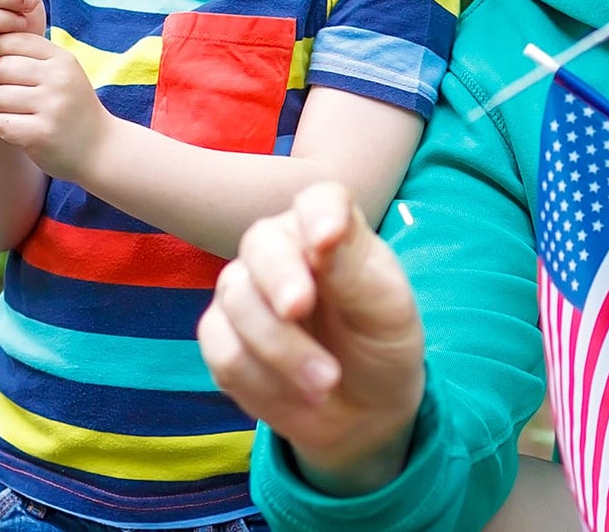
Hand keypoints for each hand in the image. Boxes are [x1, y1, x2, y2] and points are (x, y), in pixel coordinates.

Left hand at [0, 32, 107, 179]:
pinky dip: (6, 129)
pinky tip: (25, 130)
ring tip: (20, 113)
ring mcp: (54, 106)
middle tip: (4, 94)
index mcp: (63, 59)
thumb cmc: (69, 106)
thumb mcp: (58, 74)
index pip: (12, 41)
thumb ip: (27, 57)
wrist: (99, 146)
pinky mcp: (43, 133)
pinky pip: (1, 124)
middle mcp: (60, 78)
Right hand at [198, 182, 424, 493]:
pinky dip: (261, 380)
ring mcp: (245, 289)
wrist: (363, 408)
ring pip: (238, 301)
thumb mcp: (387, 309)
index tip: (327, 240)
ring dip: (281, 349)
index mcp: (330, 227)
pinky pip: (223, 351)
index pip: (319, 201)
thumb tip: (325, 236)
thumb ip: (354, 271)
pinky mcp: (222, 336)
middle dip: (280, 279)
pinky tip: (298, 395)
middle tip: (299, 309)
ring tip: (325, 382)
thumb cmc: (382, 341)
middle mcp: (281, 248)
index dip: (319, 215)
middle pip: (261, 243)